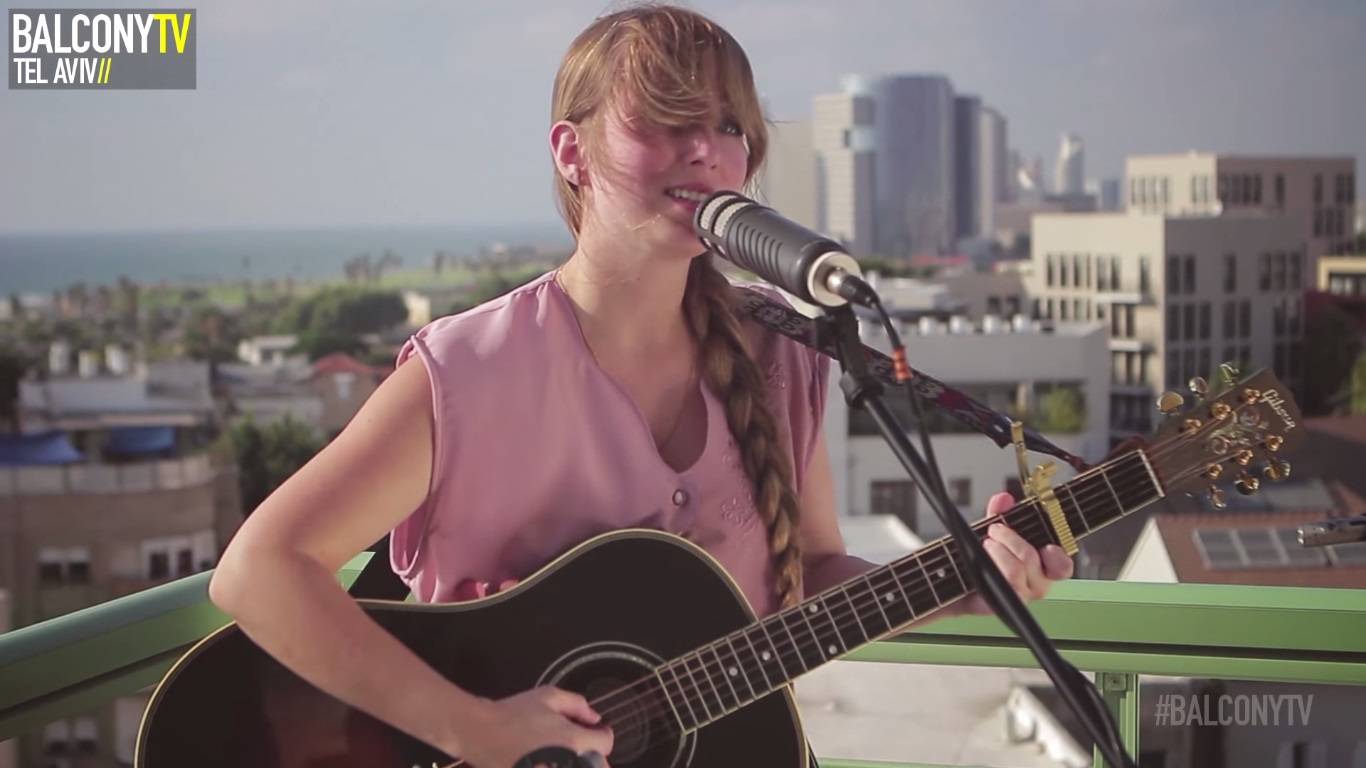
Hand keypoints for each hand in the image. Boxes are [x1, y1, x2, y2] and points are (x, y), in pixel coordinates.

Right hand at [457, 686, 613, 767]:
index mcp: (573, 740)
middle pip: (598, 767)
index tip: (597, 732)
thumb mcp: (547, 696)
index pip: (605, 744)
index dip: (603, 735)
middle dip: (594, 757)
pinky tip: (549, 761)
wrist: (480, 732)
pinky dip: (558, 766)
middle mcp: (567, 763)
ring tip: (564, 756)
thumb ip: (577, 704)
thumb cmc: (513, 713)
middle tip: (581, 747)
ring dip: (579, 764)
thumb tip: (593, 717)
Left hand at [954, 492, 1073, 616]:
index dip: (1058, 557)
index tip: (1047, 546)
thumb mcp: (994, 530)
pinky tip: (981, 558)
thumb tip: (1004, 499)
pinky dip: (991, 564)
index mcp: (1042, 566)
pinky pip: (1001, 584)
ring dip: (997, 550)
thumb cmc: (982, 555)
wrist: (958, 579)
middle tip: (995, 530)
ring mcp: (1019, 596)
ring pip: (1015, 571)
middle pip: (1032, 558)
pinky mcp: (1000, 605)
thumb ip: (1000, 514)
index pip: (1062, 567)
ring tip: (986, 543)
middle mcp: (1035, 584)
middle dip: (1010, 538)